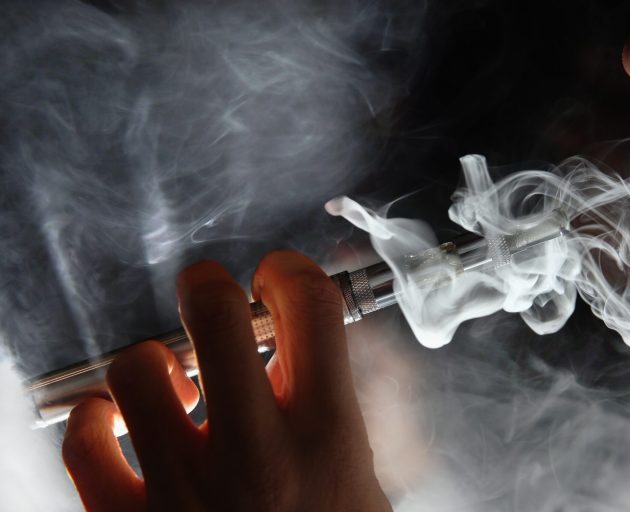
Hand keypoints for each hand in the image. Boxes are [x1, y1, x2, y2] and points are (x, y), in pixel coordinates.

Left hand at [62, 251, 391, 511]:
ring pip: (136, 367)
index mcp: (328, 435)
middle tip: (212, 297)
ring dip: (151, 361)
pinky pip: (82, 443)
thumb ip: (333, 408)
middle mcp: (255, 452)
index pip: (308, 305)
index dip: (288, 271)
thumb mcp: (361, 482)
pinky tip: (118, 424)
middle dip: (209, 285)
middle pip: (213, 310)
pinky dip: (94, 420)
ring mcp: (184, 489)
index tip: (276, 280)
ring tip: (172, 382)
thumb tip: (292, 348)